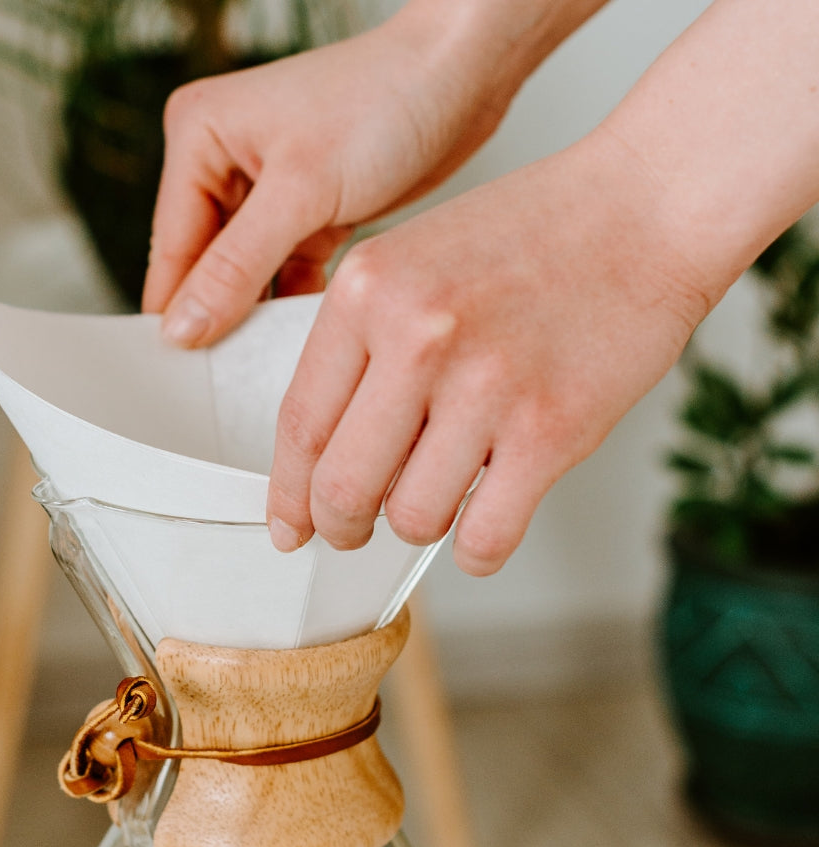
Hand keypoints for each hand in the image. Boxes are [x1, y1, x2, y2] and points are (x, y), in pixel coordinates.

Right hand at [143, 1, 531, 344]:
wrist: (464, 76)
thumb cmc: (386, 98)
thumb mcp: (301, 190)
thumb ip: (236, 267)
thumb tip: (183, 328)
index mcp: (198, 137)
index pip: (172, 250)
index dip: (178, 316)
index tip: (187, 379)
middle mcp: (223, 162)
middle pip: (204, 268)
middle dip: (221, 318)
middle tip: (232, 379)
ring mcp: (265, 190)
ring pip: (244, 277)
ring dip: (258, 315)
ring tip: (268, 362)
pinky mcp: (306, 212)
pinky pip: (283, 273)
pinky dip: (293, 304)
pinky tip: (303, 336)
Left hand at [265, 133, 714, 573]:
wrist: (648, 205)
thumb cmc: (533, 236)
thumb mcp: (413, 259)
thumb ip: (361, 345)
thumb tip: (325, 453)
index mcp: (367, 291)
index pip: (299, 425)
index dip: (288, 494)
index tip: (290, 524)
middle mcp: (417, 337)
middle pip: (342, 488)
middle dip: (340, 528)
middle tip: (351, 532)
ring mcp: (485, 385)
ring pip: (412, 519)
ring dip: (417, 527)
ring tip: (438, 497)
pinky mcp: (550, 429)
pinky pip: (484, 539)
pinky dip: (476, 552)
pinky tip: (483, 526)